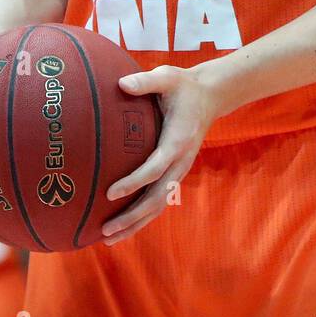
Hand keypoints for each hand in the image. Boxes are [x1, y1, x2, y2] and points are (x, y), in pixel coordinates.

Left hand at [100, 64, 219, 245]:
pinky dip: (142, 216)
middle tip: (105, 230)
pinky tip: (122, 225)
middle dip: (132, 217)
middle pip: (156, 198)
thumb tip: (120, 83)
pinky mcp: (176, 173)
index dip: (134, 183)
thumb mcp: (167, 77)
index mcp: (177, 141)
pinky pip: (159, 199)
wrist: (210, 96)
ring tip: (108, 239)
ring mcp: (179, 170)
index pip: (155, 168)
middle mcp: (181, 162)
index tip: (110, 193)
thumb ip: (145, 81)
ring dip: (135, 224)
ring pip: (158, 205)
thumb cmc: (183, 85)